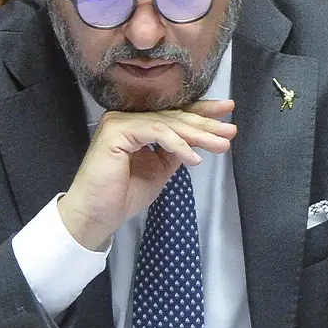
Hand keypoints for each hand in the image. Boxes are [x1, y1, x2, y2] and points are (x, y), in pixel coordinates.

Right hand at [58, 99, 236, 249]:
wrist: (96, 215)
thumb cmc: (123, 195)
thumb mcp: (159, 170)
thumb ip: (174, 152)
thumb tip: (199, 140)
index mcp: (136, 124)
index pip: (172, 114)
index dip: (201, 112)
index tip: (227, 112)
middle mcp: (127, 117)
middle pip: (173, 116)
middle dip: (205, 123)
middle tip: (231, 130)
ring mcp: (120, 121)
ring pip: (168, 123)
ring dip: (198, 135)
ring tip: (221, 145)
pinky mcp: (116, 131)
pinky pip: (156, 132)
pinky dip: (178, 145)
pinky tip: (194, 159)